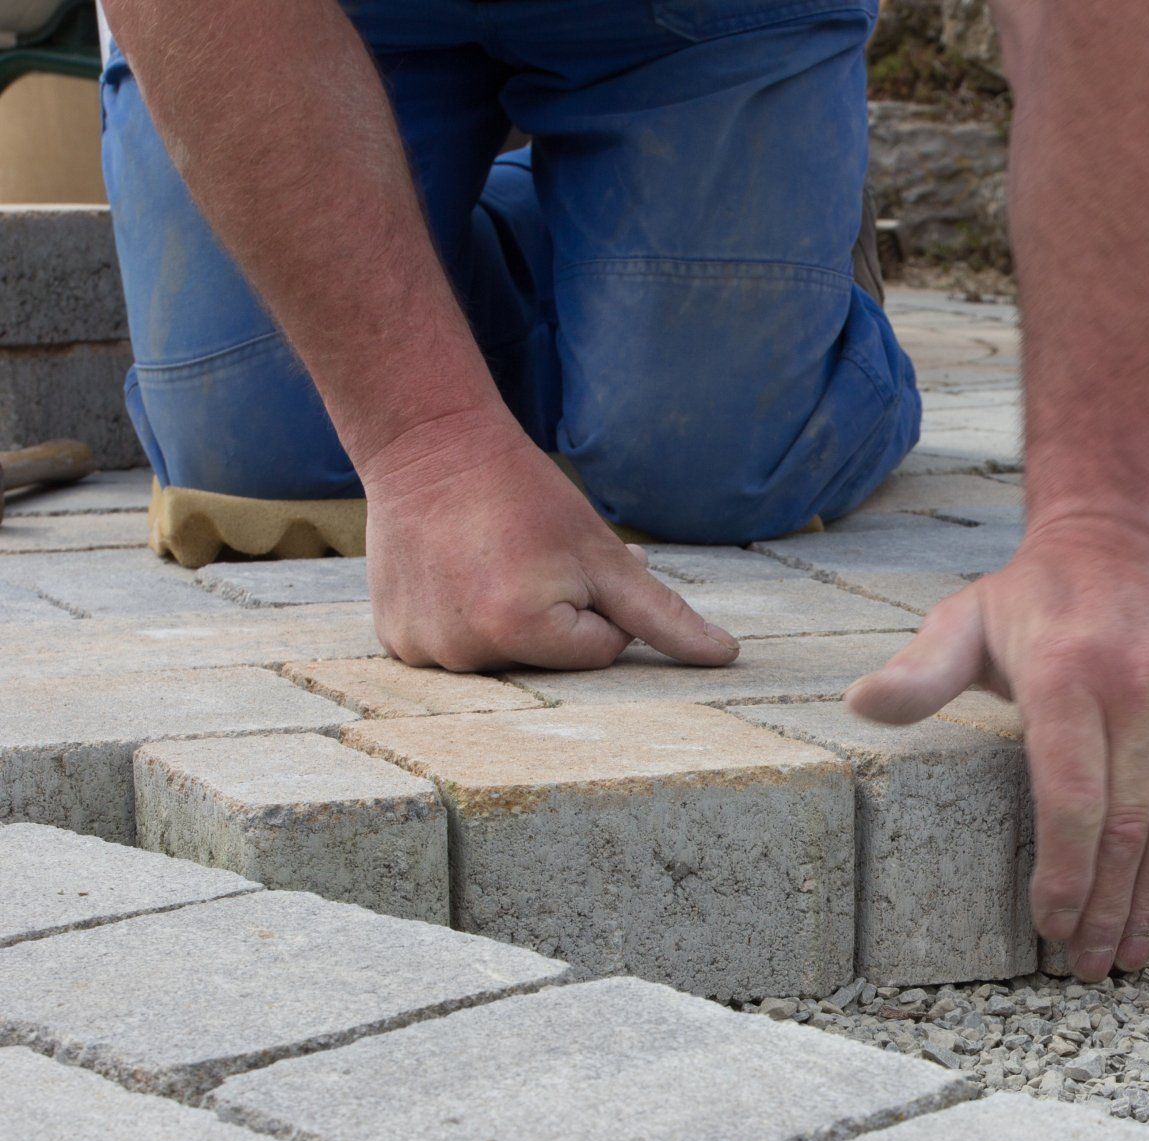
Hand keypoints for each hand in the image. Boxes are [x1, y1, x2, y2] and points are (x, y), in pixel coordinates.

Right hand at [360, 408, 739, 671]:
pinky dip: (465, 619)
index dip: (599, 602)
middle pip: (550, 660)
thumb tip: (727, 658)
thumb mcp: (604, 555)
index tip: (565, 560)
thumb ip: (665, 615)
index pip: (602, 649)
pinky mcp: (395, 641)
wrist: (429, 447)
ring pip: (505, 657)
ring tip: (488, 561)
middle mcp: (465, 653)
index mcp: (519, 630)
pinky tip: (454, 574)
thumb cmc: (528, 496)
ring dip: (509, 618)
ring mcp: (422, 652)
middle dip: (556, 616)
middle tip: (527, 557)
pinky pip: (457, 647)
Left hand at [846, 514, 1148, 978]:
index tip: (1051, 927)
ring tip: (1130, 952)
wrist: (1120, 547)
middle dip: (1108, 908)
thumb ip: (918, 672)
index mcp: (1070, 672)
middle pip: (1129, 827)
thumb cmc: (1030, 604)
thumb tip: (860, 703)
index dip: (1066, 877)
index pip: (1074, 800)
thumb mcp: (962, 622)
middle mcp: (1142, 683)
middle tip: (1090, 964)